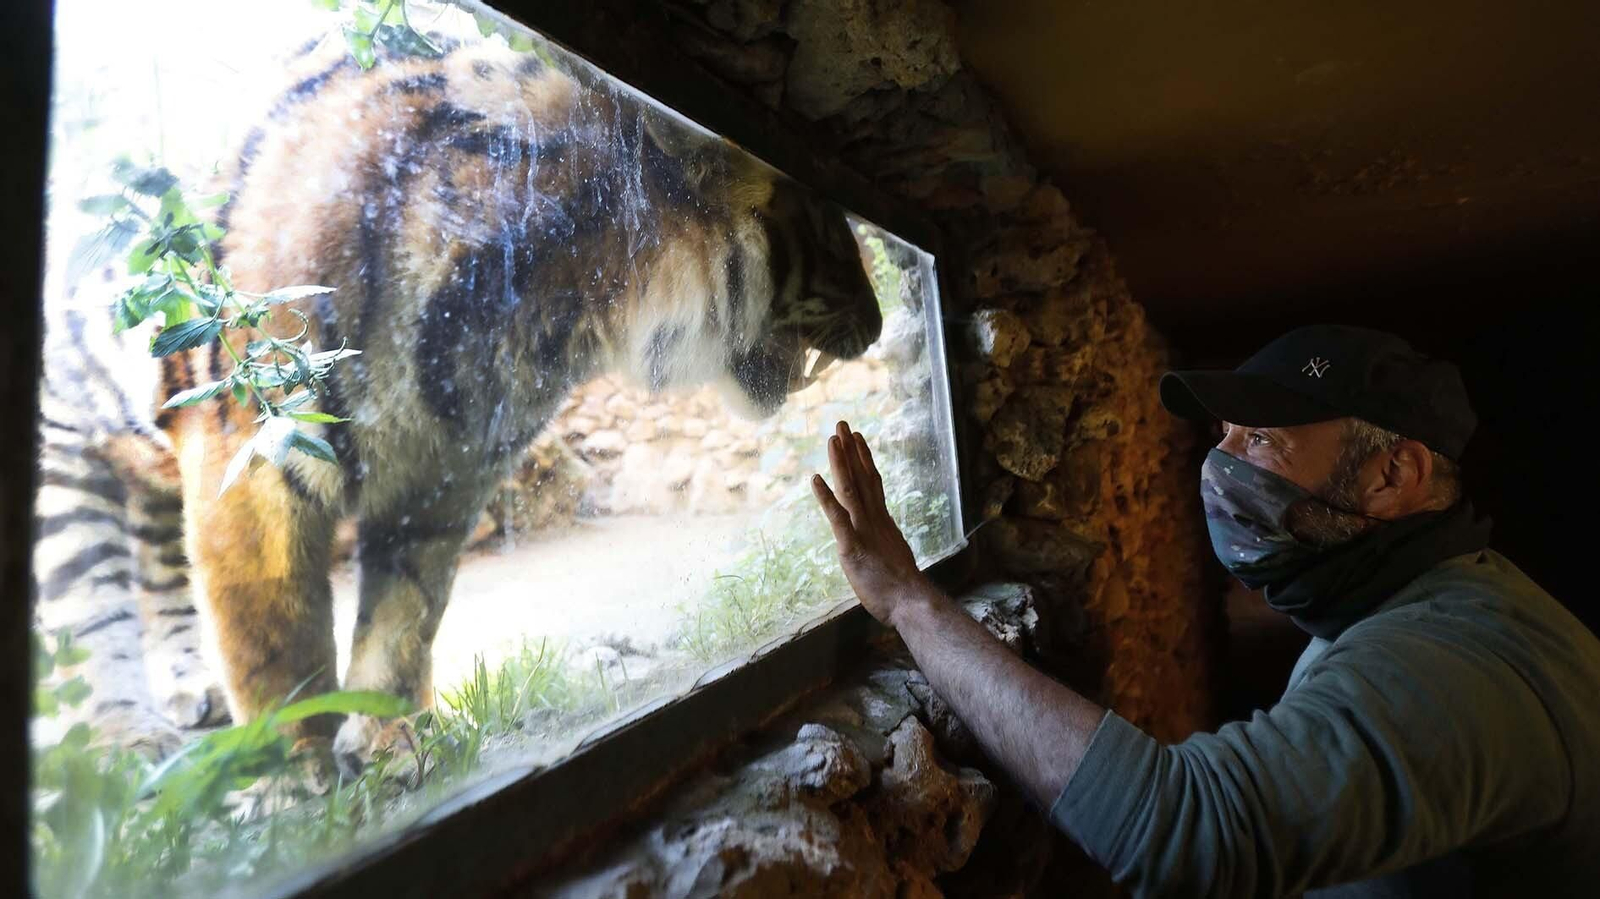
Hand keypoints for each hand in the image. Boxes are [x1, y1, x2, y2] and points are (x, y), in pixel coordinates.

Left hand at [811, 420, 931, 626]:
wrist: (910, 603)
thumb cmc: (901, 589)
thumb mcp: (890, 559)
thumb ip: (885, 545)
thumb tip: (884, 542)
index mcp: (881, 521)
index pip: (871, 483)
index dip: (863, 460)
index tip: (858, 439)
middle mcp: (872, 519)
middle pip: (861, 478)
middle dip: (851, 450)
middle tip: (843, 424)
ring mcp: (863, 530)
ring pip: (850, 490)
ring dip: (840, 463)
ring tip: (832, 439)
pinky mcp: (852, 546)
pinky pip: (837, 518)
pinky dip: (826, 498)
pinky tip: (815, 479)